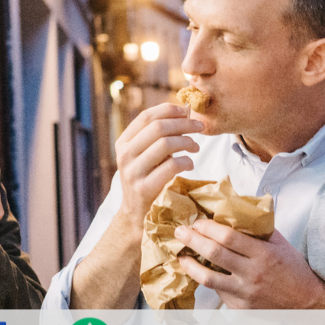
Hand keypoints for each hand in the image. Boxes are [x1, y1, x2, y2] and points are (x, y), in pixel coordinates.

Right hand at [114, 103, 201, 222]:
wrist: (138, 215)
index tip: (188, 111)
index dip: (169, 110)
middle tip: (200, 127)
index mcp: (123, 142)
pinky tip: (190, 164)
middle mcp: (124, 155)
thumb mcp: (147, 155)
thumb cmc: (149, 178)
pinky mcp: (144, 188)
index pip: (146, 117)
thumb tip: (186, 112)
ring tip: (196, 147)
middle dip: (184, 124)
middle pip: (158, 128)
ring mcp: (133, 172)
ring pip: (165, 144)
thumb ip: (159, 136)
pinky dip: (186, 161)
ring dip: (187, 142)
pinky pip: (171, 166)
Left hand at [175, 219, 324, 308]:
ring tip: (181, 256)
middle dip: (193, 240)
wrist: (306, 301)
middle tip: (180, 231)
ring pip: (208, 278)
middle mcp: (252, 273)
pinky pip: (219, 293)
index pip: (229, 237)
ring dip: (190, 265)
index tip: (198, 221)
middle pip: (214, 254)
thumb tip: (237, 211)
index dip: (208, 227)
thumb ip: (259, 229)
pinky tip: (202, 273)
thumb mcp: (281, 244)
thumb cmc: (294, 268)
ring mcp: (244, 293)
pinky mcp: (241, 308)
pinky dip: (209, 281)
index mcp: (263, 254)